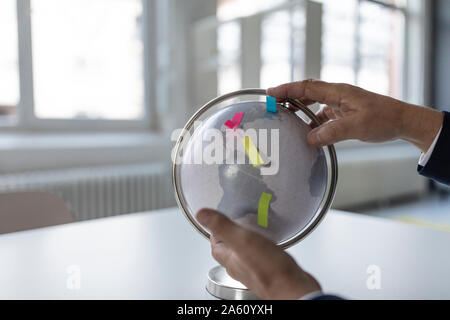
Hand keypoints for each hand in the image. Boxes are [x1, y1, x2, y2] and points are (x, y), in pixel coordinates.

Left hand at [195, 208, 320, 299]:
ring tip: (254, 228)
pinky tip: (271, 242)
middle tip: (237, 220)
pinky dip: (263, 247)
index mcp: (230, 259)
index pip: (215, 244)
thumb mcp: (241, 240)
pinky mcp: (270, 270)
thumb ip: (222, 226)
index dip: (214, 231)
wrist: (293, 288)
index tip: (216, 219)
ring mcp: (255, 270)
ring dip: (248, 240)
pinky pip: (262, 256)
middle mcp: (240, 267)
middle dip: (232, 234)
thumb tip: (201, 214)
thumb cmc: (268, 269)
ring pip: (246, 253)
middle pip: (230, 249)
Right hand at [267, 80, 443, 152]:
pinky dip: (310, 121)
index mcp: (338, 92)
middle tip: (271, 104)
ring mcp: (340, 103)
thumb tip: (308, 139)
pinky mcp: (343, 113)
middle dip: (288, 96)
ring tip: (284, 118)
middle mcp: (337, 95)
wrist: (402, 121)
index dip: (287, 89)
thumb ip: (331, 132)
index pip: (307, 88)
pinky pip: (321, 115)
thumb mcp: (357, 127)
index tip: (270, 93)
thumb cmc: (384, 119)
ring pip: (313, 103)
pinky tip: (306, 131)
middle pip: (306, 92)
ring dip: (298, 109)